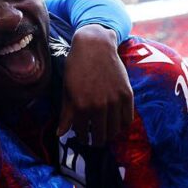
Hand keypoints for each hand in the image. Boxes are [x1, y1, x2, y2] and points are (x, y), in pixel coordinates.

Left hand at [57, 24, 132, 144]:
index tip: (81, 137)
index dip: (81, 138)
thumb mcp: (66, 91)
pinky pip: (127, 119)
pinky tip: (116, 124)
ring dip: (109, 135)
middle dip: (96, 141)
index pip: (82, 133)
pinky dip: (122, 125)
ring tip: (105, 133)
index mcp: (80, 106)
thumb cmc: (76, 68)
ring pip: (114, 130)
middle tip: (94, 140)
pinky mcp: (127, 95)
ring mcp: (114, 101)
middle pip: (100, 136)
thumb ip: (65, 115)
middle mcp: (98, 106)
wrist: (95, 47)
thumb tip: (60, 134)